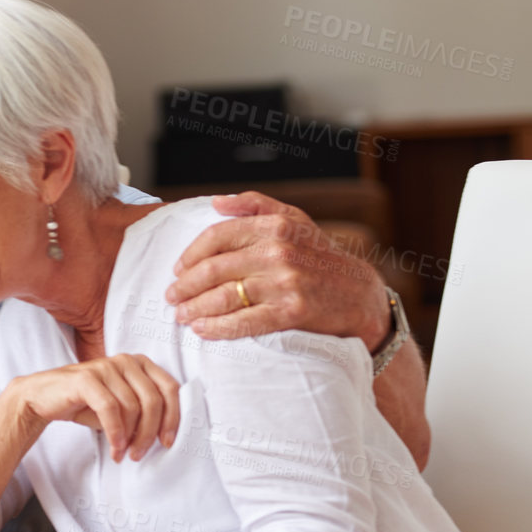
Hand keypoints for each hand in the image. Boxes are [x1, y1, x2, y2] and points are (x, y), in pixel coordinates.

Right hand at [7, 354, 178, 462]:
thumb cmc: (85, 403)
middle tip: (139, 454)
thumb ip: (143, 410)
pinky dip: (115, 432)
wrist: (42, 398)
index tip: (167, 442)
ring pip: (132, 408)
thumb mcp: (121, 405)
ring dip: (129, 437)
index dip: (173, 418)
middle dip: (149, 433)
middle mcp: (125, 360)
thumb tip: (166, 434)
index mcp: (139, 364)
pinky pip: (110, 409)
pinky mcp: (86, 378)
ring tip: (122, 452)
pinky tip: (114, 446)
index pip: (170, 389)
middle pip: (153, 401)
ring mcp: (105, 366)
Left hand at [166, 192, 390, 344]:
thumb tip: (217, 202)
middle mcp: (278, 251)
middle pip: (214, 269)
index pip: (217, 236)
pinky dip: (218, 328)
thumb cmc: (320, 257)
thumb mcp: (295, 220)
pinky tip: (202, 330)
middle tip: (171, 296)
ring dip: (195, 308)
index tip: (178, 269)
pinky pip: (244, 321)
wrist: (359, 295)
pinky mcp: (291, 312)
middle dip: (185, 286)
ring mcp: (285, 283)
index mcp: (275, 226)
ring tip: (181, 315)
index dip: (191, 254)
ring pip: (224, 296)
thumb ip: (256, 204)